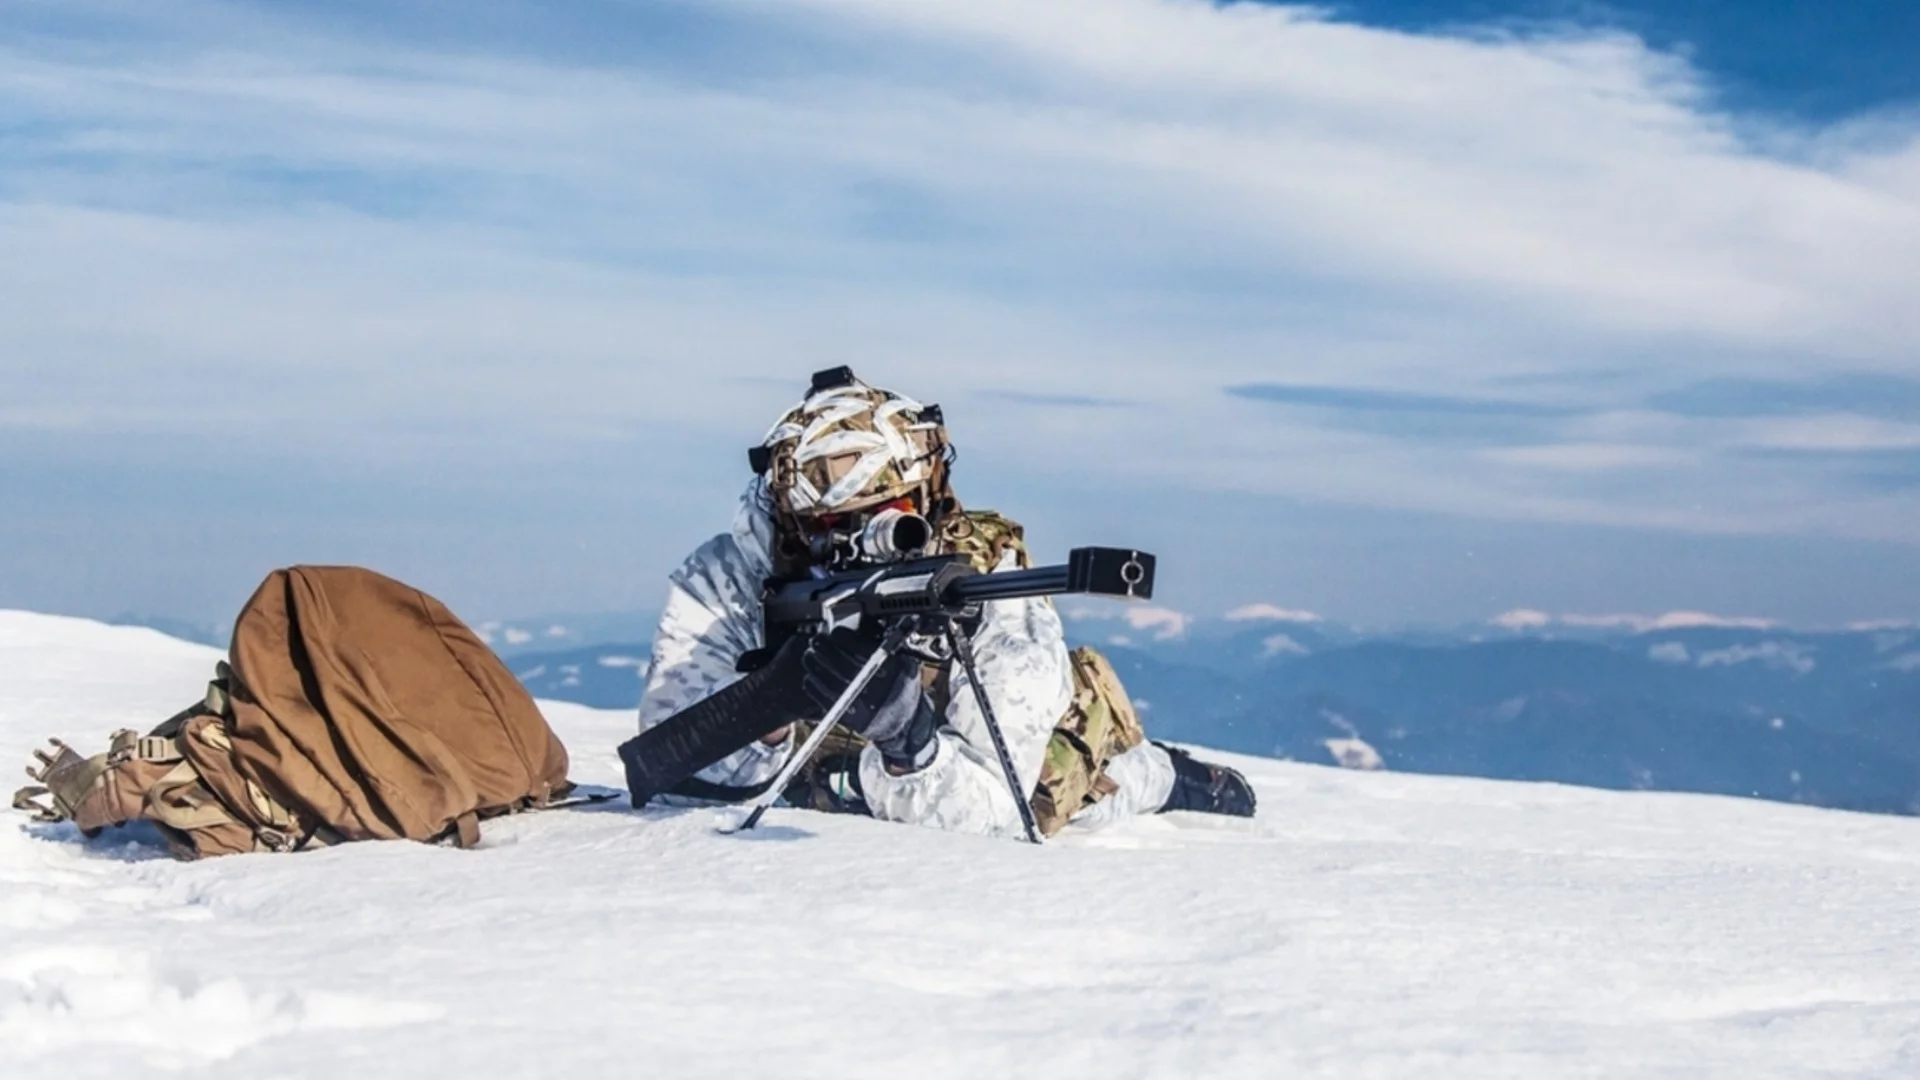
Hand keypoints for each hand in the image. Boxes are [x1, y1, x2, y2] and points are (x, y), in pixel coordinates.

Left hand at [800, 629, 937, 771]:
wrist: (907, 722)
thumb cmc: (902, 688)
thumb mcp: (903, 663)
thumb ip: (885, 648)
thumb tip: (860, 629)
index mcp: (891, 669)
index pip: (861, 648)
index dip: (844, 638)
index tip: (834, 632)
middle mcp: (876, 687)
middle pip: (842, 663)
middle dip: (825, 649)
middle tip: (816, 640)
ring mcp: (862, 704)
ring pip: (831, 680)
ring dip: (816, 665)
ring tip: (809, 655)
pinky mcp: (851, 718)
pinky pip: (827, 700)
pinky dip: (815, 688)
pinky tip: (810, 677)